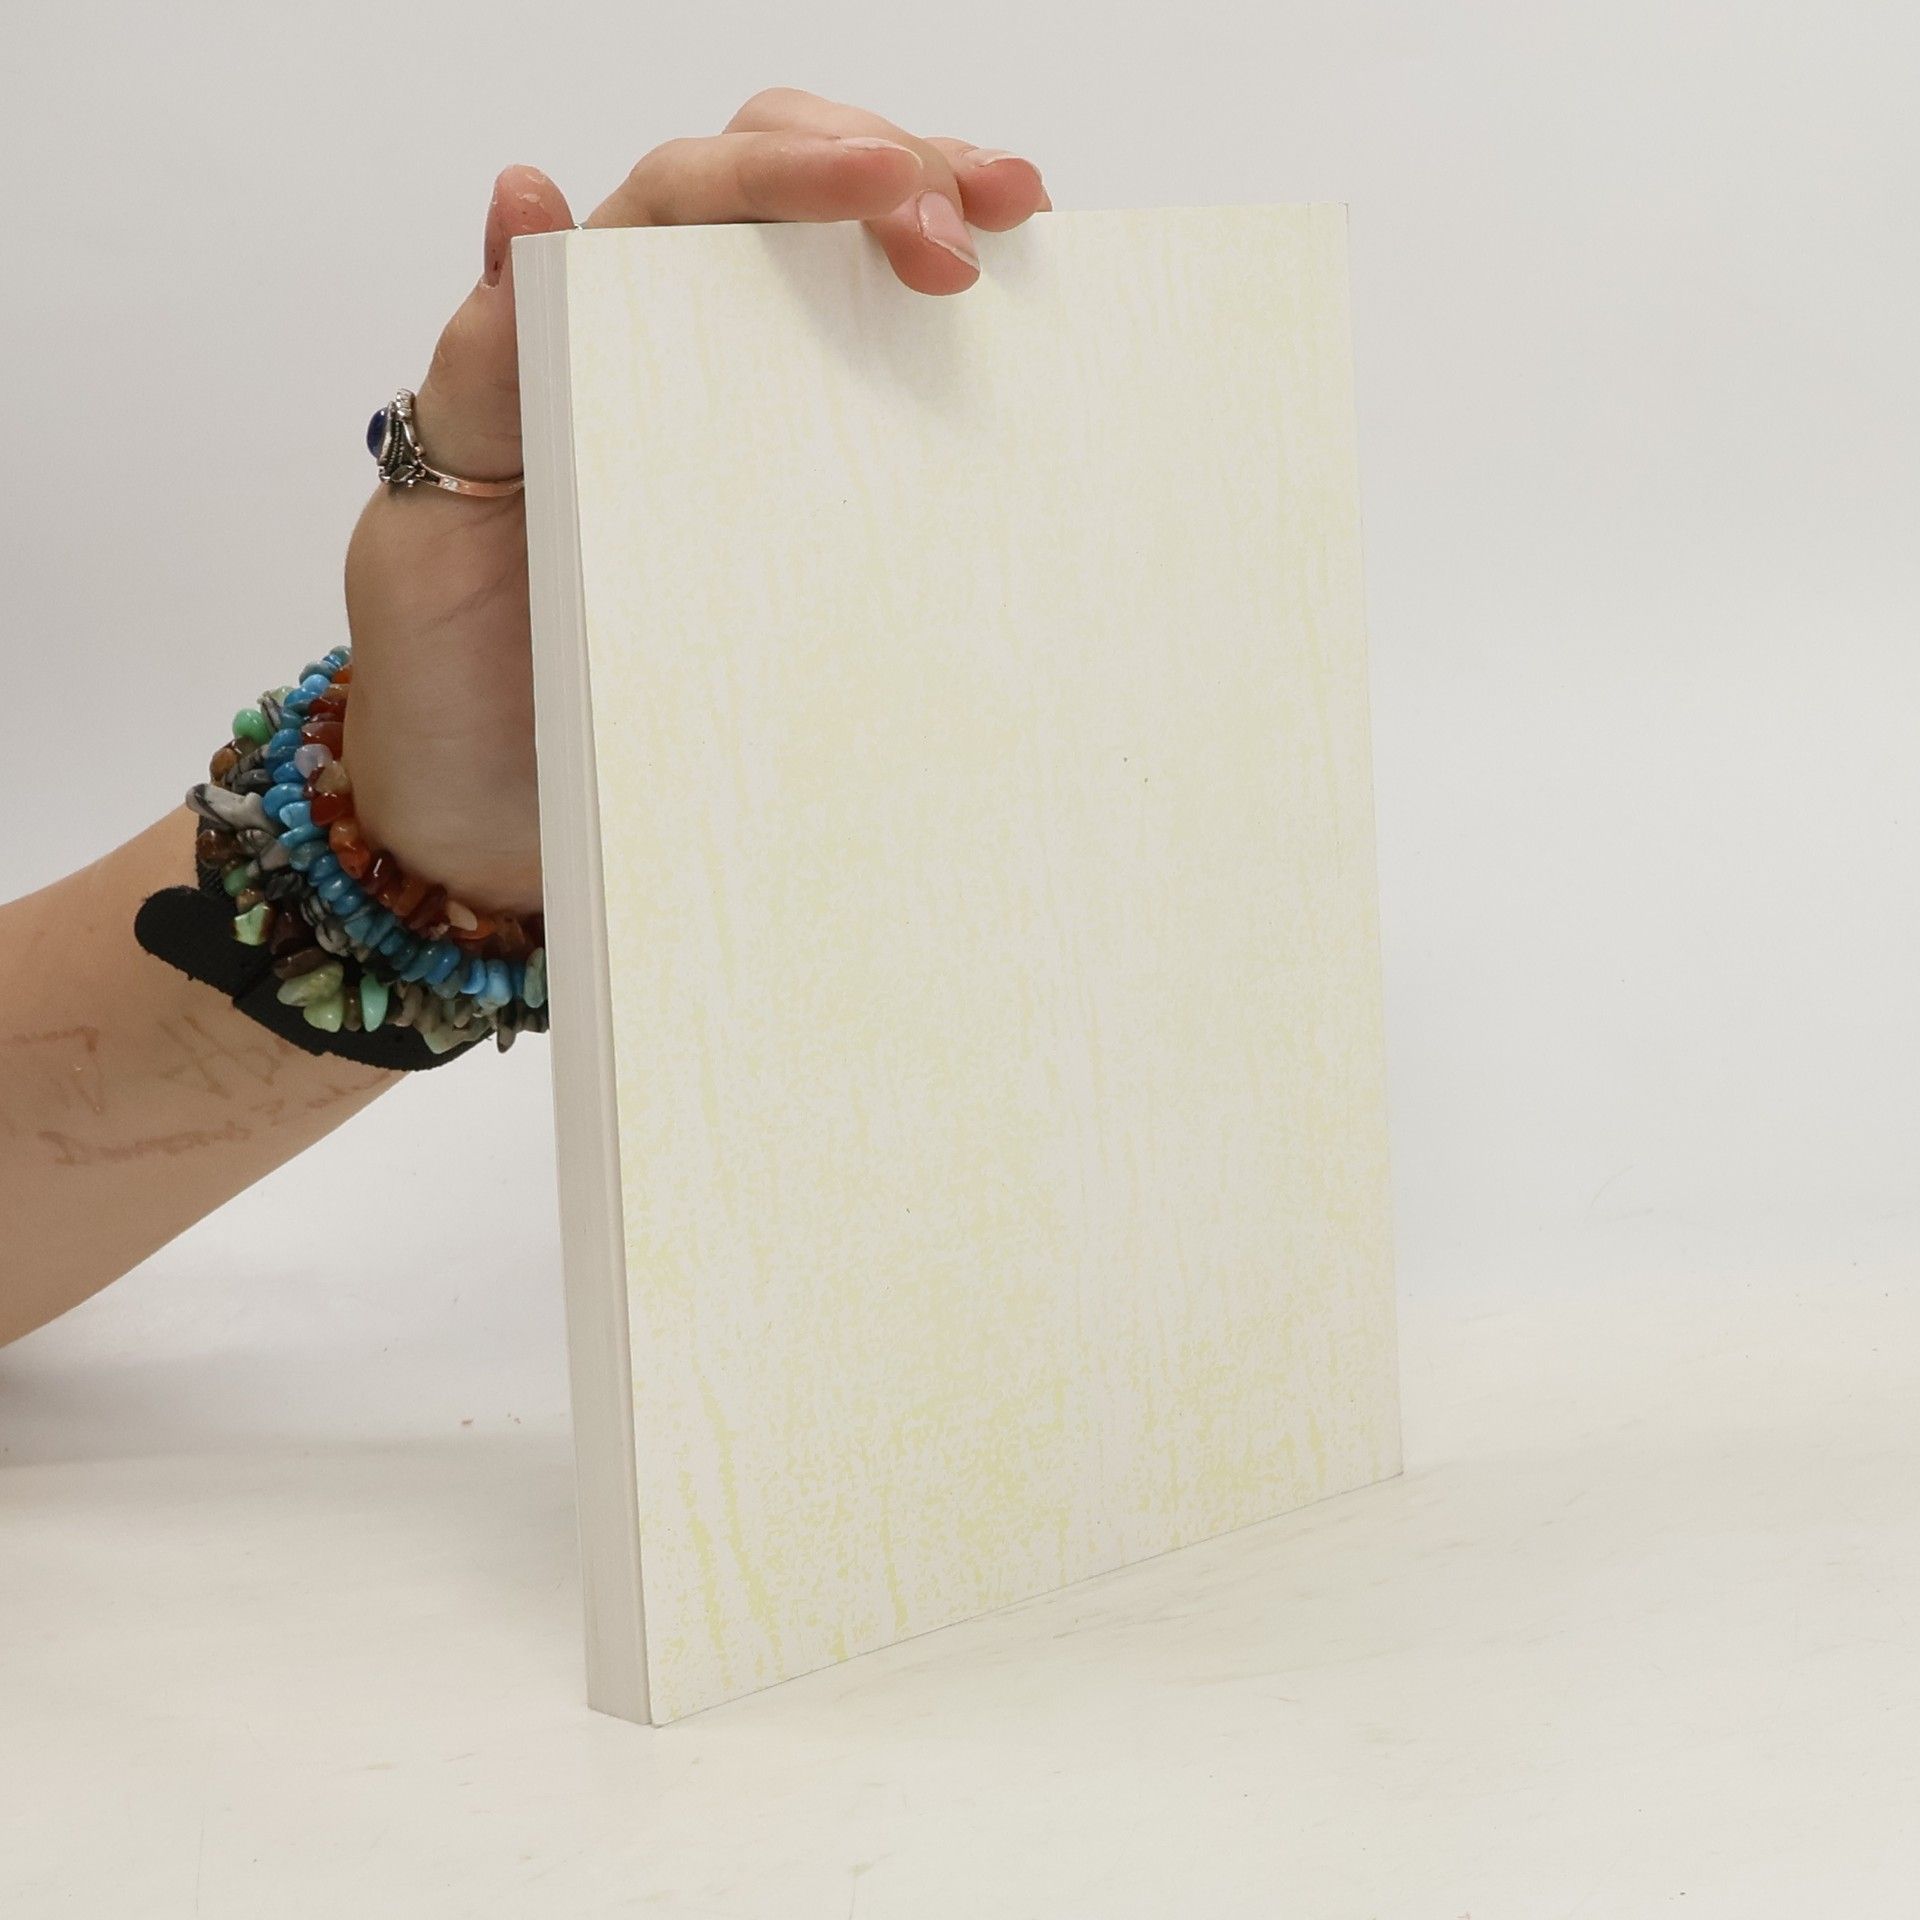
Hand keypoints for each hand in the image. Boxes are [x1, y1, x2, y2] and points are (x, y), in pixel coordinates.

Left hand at [340, 89, 1050, 915]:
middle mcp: (657, 364)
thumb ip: (478, 384)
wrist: (490, 839)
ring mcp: (732, 439)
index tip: (895, 187)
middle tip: (985, 221)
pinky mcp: (792, 527)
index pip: (688, 195)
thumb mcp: (429, 540)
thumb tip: (527, 203)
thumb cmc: (449, 695)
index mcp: (569, 347)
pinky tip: (1014, 335)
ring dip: (936, 223)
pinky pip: (874, 419)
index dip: (792, 164)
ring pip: (835, 280)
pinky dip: (948, 363)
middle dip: (893, 170)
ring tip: (1025, 224)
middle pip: (779, 199)